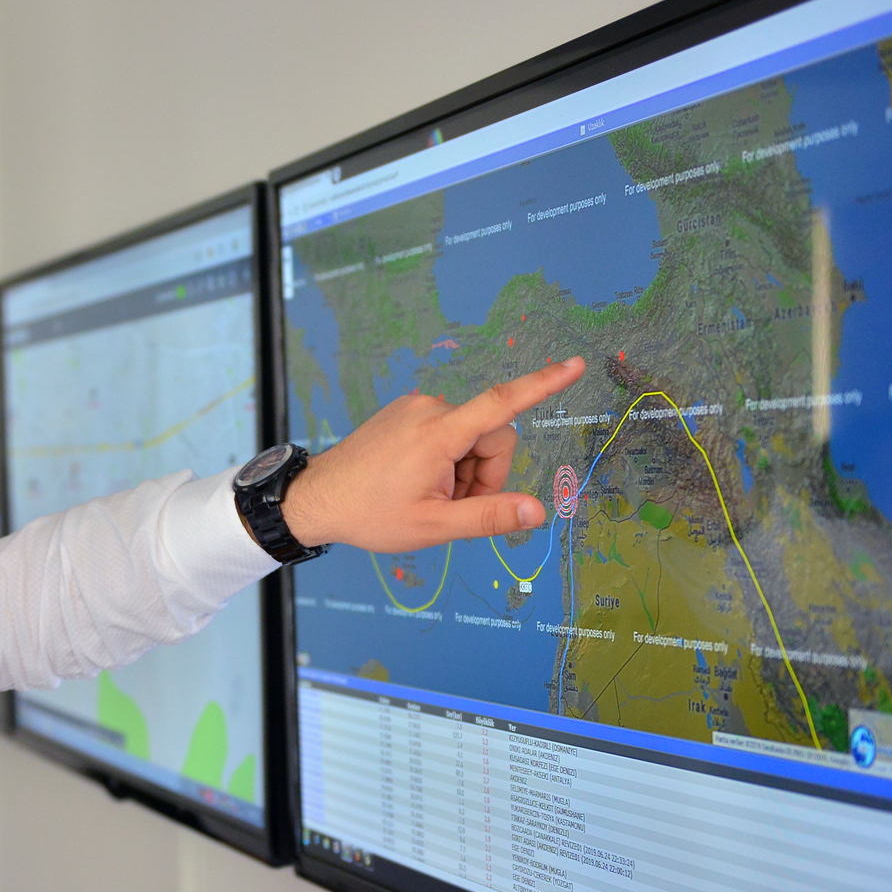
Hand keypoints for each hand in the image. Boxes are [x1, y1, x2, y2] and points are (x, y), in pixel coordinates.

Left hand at [279, 356, 584, 552]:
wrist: (317, 499)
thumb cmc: (371, 514)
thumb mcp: (434, 526)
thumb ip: (489, 517)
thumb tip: (537, 512)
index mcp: (439, 433)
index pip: (502, 403)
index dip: (543, 385)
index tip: (575, 365)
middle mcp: (430, 409)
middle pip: (491, 435)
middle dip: (485, 473)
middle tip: (455, 507)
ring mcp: (416, 407)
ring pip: (470, 436)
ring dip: (464, 470)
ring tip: (431, 496)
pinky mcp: (406, 412)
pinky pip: (447, 431)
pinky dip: (446, 459)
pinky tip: (418, 482)